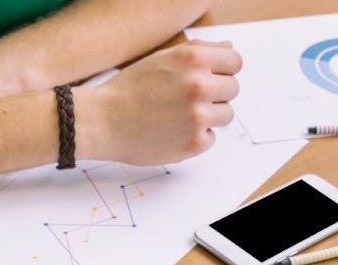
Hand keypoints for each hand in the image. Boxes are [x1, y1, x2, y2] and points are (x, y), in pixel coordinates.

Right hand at [73, 40, 240, 165]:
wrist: (102, 121)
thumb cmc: (129, 89)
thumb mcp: (162, 58)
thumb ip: (199, 51)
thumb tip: (229, 49)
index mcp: (194, 59)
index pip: (235, 62)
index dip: (222, 71)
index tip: (210, 79)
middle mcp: (199, 85)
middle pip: (233, 89)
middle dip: (216, 94)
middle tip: (188, 101)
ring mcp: (198, 116)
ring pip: (226, 115)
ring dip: (209, 116)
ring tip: (180, 117)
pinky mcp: (194, 143)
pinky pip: (210, 138)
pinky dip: (196, 137)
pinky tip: (173, 132)